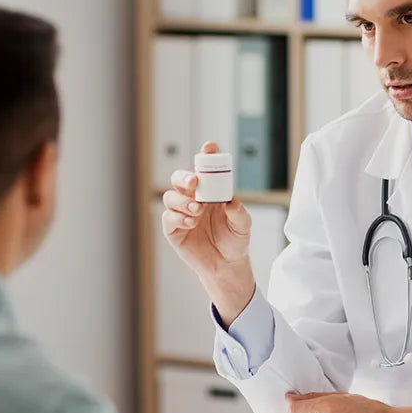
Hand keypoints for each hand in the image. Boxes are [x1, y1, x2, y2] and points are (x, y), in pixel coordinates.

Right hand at [162, 141, 256, 324]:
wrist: (227, 265)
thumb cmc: (235, 241)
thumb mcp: (243, 225)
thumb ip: (238, 212)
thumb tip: (230, 200)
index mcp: (210, 192)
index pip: (205, 169)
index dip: (205, 156)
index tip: (209, 147)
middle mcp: (193, 199)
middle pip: (179, 179)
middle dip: (184, 177)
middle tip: (195, 181)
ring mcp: (181, 214)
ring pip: (170, 197)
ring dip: (183, 201)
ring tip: (197, 211)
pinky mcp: (173, 231)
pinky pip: (168, 218)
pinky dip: (178, 218)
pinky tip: (191, 223)